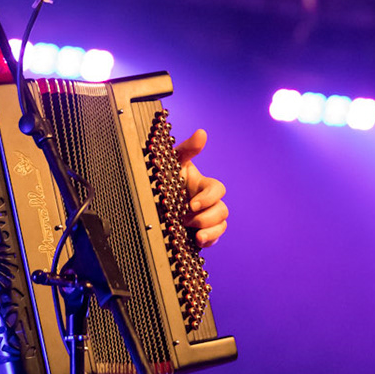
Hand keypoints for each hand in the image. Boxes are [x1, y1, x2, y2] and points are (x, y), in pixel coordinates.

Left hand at [175, 128, 227, 246]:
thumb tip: (202, 133)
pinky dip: (209, 240)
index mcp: (203, 186)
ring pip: (222, 225)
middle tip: (185, 220)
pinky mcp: (203, 233)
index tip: (191, 205)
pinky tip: (197, 241)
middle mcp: (208, 203)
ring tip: (195, 235)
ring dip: (210, 230)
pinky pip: (215, 238)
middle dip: (206, 217)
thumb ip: (188, 149)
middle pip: (222, 210)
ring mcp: (207, 219)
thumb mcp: (173, 162)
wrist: (152, 201)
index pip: (217, 189)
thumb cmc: (166, 178)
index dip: (208, 198)